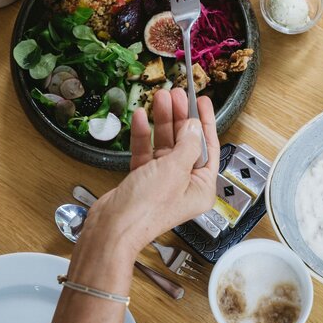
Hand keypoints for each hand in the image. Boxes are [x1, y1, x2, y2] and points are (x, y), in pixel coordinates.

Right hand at [94, 88, 219, 253]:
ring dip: (162, 121)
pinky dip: (144, 135)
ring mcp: (162, 182)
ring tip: (159, 98)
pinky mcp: (142, 180)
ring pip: (165, 144)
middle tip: (176, 94)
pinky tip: (142, 118)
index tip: (202, 101)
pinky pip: (146, 152)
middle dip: (180, 116)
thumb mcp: (175, 170)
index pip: (208, 147)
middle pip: (186, 142)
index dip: (205, 122)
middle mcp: (184, 184)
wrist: (113, 228)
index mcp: (202, 187)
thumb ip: (187, 144)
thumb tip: (194, 125)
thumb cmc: (146, 209)